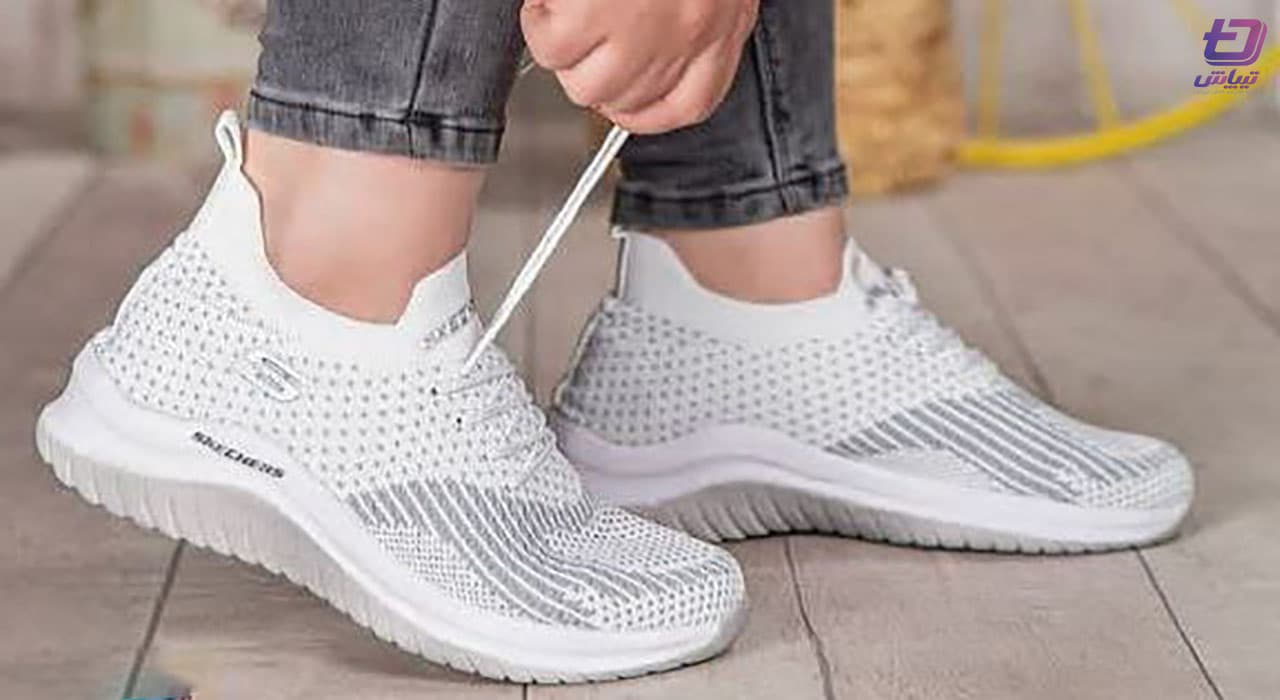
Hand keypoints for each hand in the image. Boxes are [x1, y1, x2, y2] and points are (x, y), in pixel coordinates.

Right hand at [521, 0, 758, 133]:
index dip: (650, 114)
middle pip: (628, 101)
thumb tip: (649, 47)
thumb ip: (692, 11)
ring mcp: (643, 32)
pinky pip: (551, 47)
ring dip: (563, 47)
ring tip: (562, 8)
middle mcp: (688, 34)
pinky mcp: (594, 17)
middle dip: (595, 71)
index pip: (692, 102)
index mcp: (724, 19)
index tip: (626, 111)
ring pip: (584, 84)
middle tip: (577, 31)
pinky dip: (541, 21)